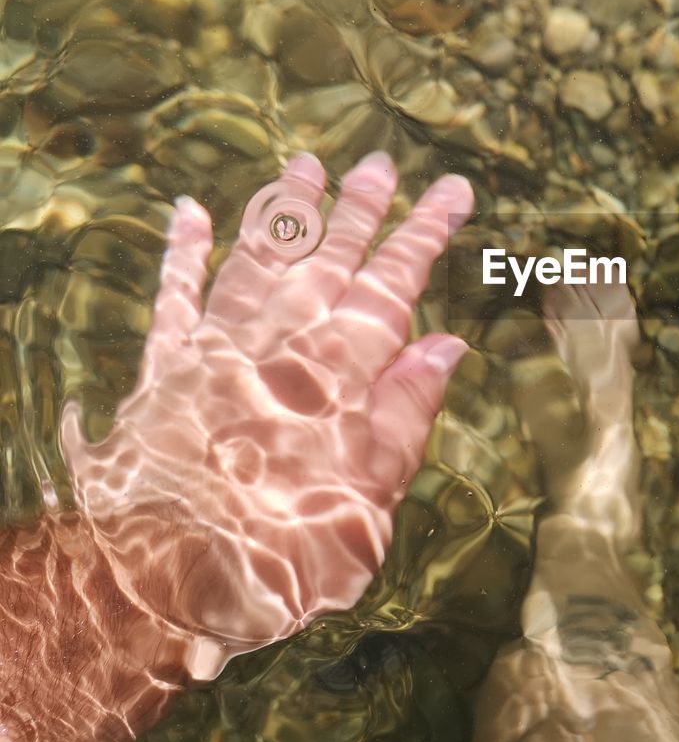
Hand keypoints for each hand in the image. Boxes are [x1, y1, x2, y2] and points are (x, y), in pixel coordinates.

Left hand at [59, 152, 472, 677]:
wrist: (166, 578)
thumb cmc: (286, 549)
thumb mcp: (373, 494)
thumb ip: (407, 411)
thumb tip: (446, 344)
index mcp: (342, 372)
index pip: (394, 284)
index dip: (425, 234)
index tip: (452, 190)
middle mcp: (282, 342)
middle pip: (327, 259)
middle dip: (358, 209)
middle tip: (379, 164)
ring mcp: (219, 348)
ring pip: (258, 260)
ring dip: (284, 212)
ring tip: (305, 166)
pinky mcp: (164, 369)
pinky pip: (174, 297)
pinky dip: (182, 253)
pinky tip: (191, 212)